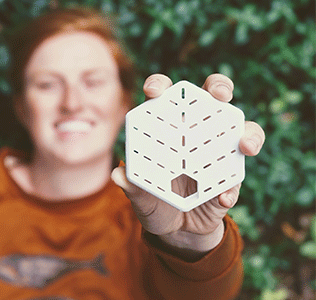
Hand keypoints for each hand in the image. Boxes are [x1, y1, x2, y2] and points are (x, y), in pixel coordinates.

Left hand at [112, 74, 264, 251]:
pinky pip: (240, 172)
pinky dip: (233, 185)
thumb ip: (132, 187)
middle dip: (219, 87)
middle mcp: (195, 133)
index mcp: (168, 130)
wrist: (177, 231)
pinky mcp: (231, 175)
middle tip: (220, 95)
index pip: (165, 99)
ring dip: (248, 132)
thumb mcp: (141, 197)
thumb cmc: (155, 203)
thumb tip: (118, 175)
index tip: (154, 91)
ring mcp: (218, 151)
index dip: (160, 86)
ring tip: (244, 146)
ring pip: (240, 127)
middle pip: (212, 97)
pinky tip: (222, 198)